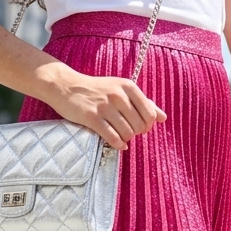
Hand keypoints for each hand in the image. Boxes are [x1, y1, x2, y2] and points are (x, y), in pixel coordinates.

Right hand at [35, 64, 165, 148]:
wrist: (67, 87)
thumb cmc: (97, 90)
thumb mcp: (121, 90)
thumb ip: (143, 103)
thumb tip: (163, 118)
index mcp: (128, 87)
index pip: (149, 113)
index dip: (147, 125)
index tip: (139, 126)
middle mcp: (118, 95)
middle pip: (139, 125)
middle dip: (136, 133)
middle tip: (127, 131)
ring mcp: (105, 107)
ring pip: (127, 133)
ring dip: (126, 138)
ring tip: (120, 135)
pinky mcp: (92, 118)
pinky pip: (112, 137)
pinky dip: (117, 144)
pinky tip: (117, 143)